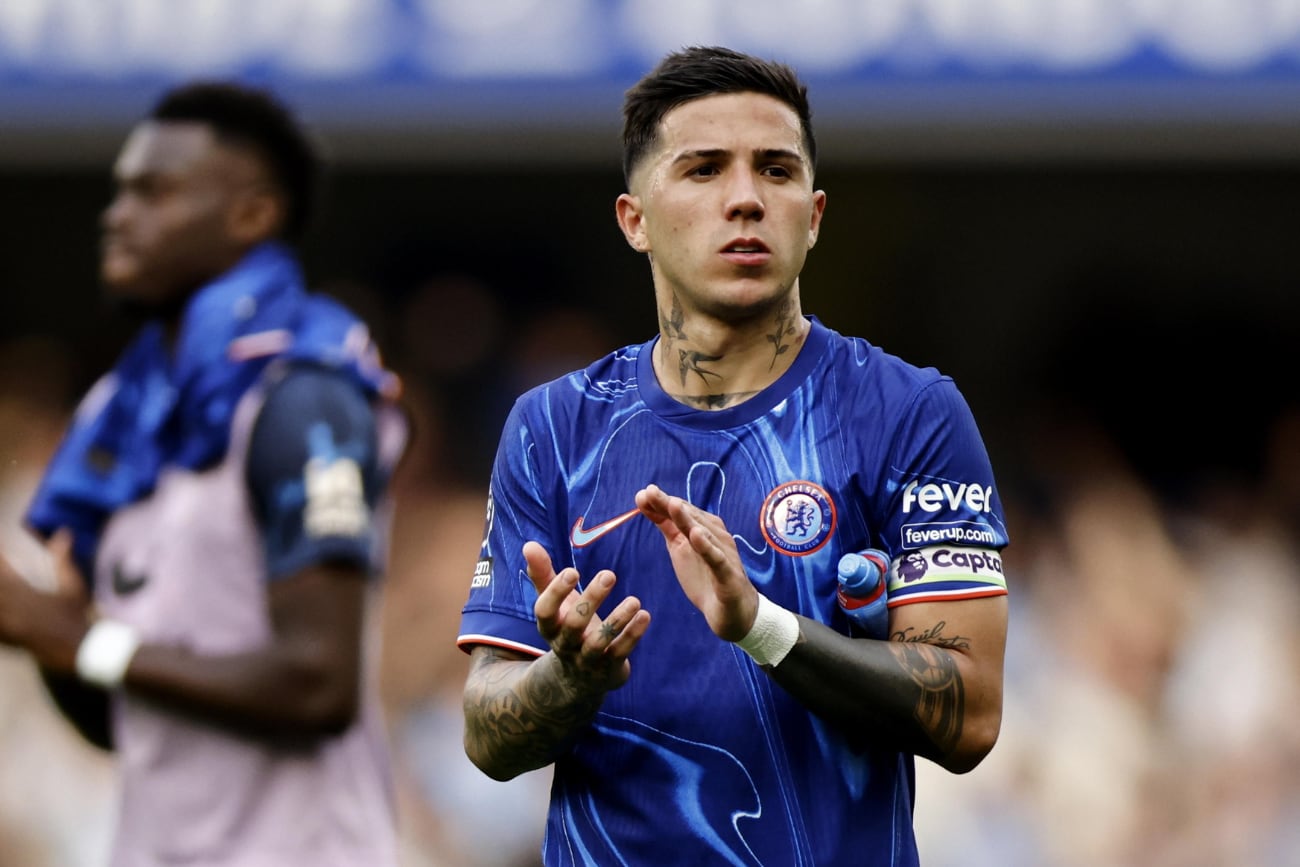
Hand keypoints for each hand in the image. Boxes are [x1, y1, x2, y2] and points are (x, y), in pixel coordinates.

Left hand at [0, 529, 92, 673]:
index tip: (1, 552)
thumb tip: (63, 533)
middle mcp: (13, 610)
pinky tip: (1, 615)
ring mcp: (8, 626)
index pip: (3, 574)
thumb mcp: (73, 587)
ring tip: (2, 595)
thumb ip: (63, 560)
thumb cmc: (77, 616)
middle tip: (2, 576)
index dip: (1, 563)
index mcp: (27, 594)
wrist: (79, 649)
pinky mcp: (7, 640)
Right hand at [523, 540, 649, 694]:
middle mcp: (565, 646)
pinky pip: (620, 652)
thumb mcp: (555, 604)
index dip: (556, 593)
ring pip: (598, 642)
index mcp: (549, 628)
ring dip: (617, 620)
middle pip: (573, 625)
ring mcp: (587, 660)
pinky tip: (645, 615)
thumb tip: (529, 544)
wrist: (578, 679)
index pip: (544, 612)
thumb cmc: (566, 628)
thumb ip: (543, 575)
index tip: (573, 571)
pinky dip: (633, 635)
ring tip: (634, 600)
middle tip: (609, 575)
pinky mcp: (609, 669)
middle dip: (591, 600)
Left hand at [635, 484, 757, 641]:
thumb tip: (647, 502)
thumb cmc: (706, 576)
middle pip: (690, 518)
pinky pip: (717, 559)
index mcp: (702, 529)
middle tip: (650, 492)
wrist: (733, 611)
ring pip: (704, 534)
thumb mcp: (680, 547)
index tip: (642, 494)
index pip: (681, 511)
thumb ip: (667, 525)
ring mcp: (722, 554)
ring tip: (673, 505)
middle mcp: (714, 536)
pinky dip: (707, 547)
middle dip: (670, 505)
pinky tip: (696, 536)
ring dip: (688, 519)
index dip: (661, 502)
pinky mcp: (728, 575)